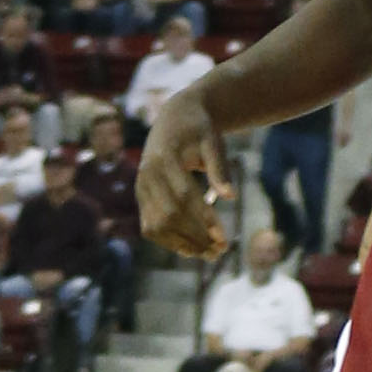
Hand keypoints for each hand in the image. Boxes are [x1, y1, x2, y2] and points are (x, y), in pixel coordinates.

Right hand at [138, 88, 233, 259]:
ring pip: (157, 226)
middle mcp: (147, 174)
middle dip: (195, 236)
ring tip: (210, 254)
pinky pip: (151, 227)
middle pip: (169, 215)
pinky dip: (170, 241)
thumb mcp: (212, 141)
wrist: (174, 118)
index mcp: (164, 157)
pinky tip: (192, 250)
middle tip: (221, 250)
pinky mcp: (140, 197)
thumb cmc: (198, 129)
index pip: (183, 195)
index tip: (224, 237)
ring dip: (183, 244)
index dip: (203, 218)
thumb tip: (231, 197)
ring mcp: (140, 187)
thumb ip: (220, 167)